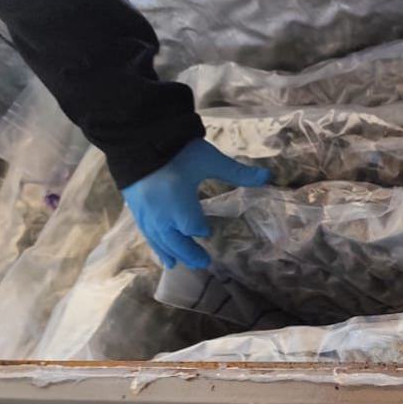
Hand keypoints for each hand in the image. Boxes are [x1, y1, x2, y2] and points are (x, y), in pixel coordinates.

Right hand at [121, 139, 269, 268]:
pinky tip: (157, 251)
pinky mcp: (134, 210)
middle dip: (189, 253)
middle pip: (177, 243)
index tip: (208, 231)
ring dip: (170, 253)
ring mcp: (146, 216)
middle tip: (202, 262)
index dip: (202, 230)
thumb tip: (268, 176)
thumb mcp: (209, 160)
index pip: (195, 228)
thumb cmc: (177, 151)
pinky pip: (145, 235)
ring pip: (160, 242)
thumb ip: (236, 172)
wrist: (137, 137)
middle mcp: (163, 218)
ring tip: (175, 266)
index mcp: (182, 207)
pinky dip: (153, 245)